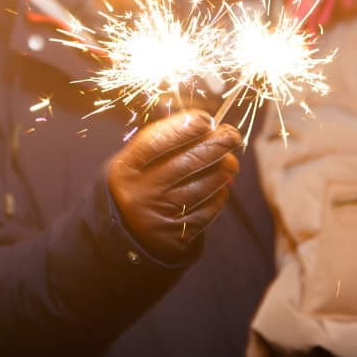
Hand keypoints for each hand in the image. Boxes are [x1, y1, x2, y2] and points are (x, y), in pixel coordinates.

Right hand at [106, 110, 240, 261]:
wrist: (128, 237)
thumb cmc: (140, 186)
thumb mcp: (136, 164)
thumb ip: (164, 143)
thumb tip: (207, 126)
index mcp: (124, 169)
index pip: (156, 142)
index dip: (184, 127)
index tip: (206, 119)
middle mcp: (138, 193)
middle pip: (186, 162)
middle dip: (216, 145)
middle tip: (233, 135)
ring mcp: (157, 216)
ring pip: (202, 186)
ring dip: (223, 170)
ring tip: (230, 162)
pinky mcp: (176, 237)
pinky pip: (208, 210)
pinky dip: (219, 196)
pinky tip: (220, 188)